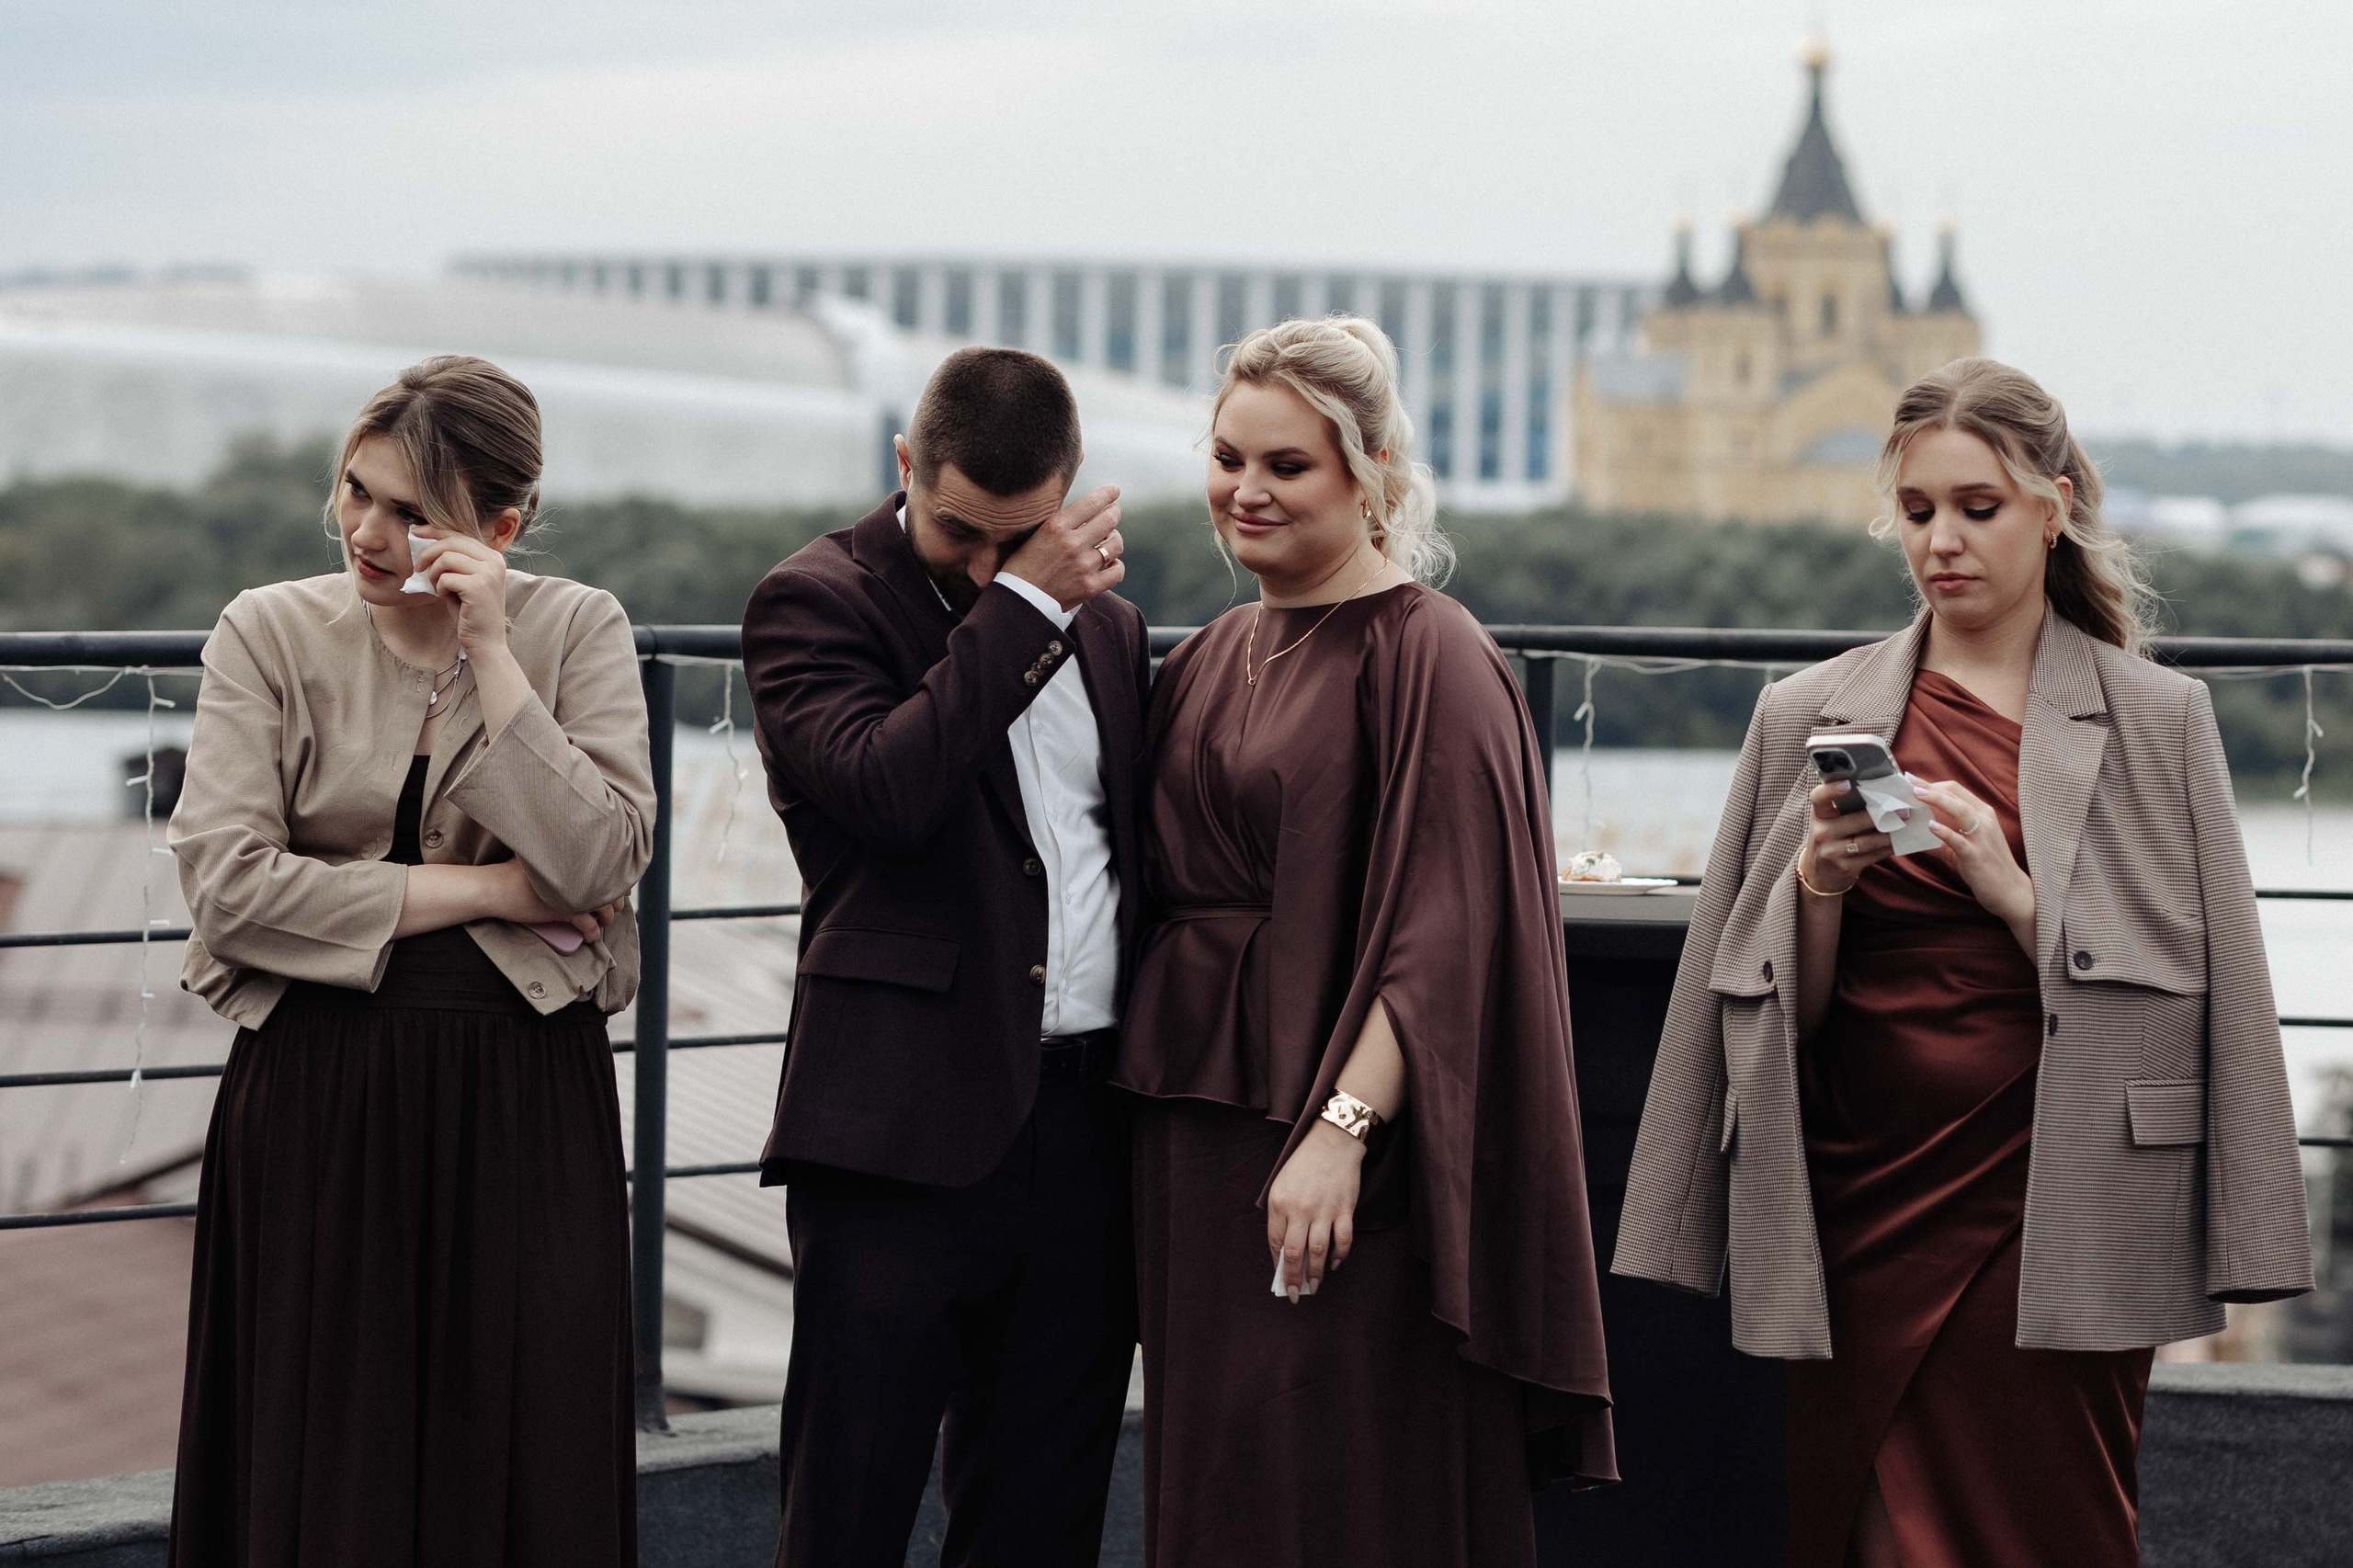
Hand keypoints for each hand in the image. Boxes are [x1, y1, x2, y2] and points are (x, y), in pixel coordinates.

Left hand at [412, 526, 510, 657]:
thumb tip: (424, 539)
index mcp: (493, 556)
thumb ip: (452, 561)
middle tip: (417, 568)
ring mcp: (489, 573)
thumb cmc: (469, 612)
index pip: (459, 534)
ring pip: (446, 558)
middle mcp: (494, 561)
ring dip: (434, 573)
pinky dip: (439, 588)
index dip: (434, 531)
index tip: (415, 533)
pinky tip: (445, 597)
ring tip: (436, 587)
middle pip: (452, 542)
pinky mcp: (479, 587)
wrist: (485, 642)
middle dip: (428, 552)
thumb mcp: (462, 580)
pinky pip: (446, 577)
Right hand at [488, 860, 620, 942]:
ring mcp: (571, 890)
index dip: (617, 879)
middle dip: (616, 900)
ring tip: (605, 922)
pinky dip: (592, 932)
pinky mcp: (563, 909)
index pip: (607, 865)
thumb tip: (574, 864)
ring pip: (603, 906)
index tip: (620, 889)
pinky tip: (591, 936)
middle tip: (616, 909)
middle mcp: (576, 870)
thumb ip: (559, 859)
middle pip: (609, 885)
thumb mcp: (540, 860)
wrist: (493, 886)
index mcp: (572, 856)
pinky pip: (588, 924)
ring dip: (607, 917)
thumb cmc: (511, 873)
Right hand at [1000, 485, 1123, 610]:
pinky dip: (1116, 566)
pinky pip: (1117, 571)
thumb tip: (1085, 513)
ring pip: (1116, 544)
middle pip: (1109, 519)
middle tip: (1114, 511)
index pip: (1091, 503)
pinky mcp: (1089, 587)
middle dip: (1114, 512)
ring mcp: (1083, 566)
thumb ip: (1060, 523)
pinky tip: (1111, 564)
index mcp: (1056, 526)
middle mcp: (1072, 543)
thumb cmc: (1023, 566)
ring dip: (1115, 540)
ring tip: (1110, 540)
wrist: (1019, 600)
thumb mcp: (1035, 535)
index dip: (1108, 494)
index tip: (1114, 491)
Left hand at [1266, 1119, 1362, 1302]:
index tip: (1280, 1279)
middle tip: (1294, 1294)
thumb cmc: (1303, 1164)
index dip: (1278, 1264)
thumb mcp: (1281, 1185)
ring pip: (1317, 1252)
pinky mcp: (1344, 1209)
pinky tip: (1334, 1263)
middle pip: (1294, 1253)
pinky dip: (1339, 1256)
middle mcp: (1300, 1209)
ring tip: (1314, 1287)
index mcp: (1279, 1203)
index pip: (1275, 1243)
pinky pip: (1342, 1240)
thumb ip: (1281, 1215)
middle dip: (1293, 1279)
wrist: (1332, 1142)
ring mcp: (1324, 1210)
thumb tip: (1284, 1250)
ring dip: (1315, 1274)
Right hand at [1796, 779, 1895, 895]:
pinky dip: (1888, 848)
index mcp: (1819, 816)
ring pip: (1868, 840)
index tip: (1847, 783)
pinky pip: (1872, 856)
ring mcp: (1832, 852)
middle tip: (1902, 808)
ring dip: (1890, 833)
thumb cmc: (1829, 840)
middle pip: (1854, 820)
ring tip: (1905, 824)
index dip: (1830, 790)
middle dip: (1881, 814)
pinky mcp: (1846, 867)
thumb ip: (1844, 808)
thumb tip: (1878, 790)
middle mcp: (1822, 833)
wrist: (1819, 875)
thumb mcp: (1828, 822)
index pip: (1818, 798)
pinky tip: (1899, 842)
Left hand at [1911, 777, 2035, 929]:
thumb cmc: (1986, 866)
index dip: (1933, 784)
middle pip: (1955, 795)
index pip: (1956, 790)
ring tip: (1916, 794)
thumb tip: (1916, 831)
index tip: (1912, 781)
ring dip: (1936, 800)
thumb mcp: (1964, 846)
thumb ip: (1943, 837)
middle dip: (1930, 786)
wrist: (2010, 891)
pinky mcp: (1977, 855)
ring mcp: (1982, 837)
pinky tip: (1930, 826)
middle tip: (1908, 781)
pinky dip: (1945, 832)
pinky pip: (1960, 841)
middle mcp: (1985, 820)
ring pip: (1960, 811)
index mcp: (1983, 814)